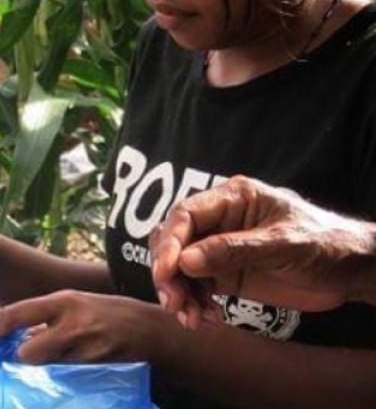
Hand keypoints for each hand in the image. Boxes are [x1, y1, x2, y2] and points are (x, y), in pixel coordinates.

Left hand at [0, 290, 165, 363]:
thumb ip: (45, 316)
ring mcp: (87, 351)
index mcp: (64, 301)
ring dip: (43, 368)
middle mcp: (74, 325)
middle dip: (23, 356)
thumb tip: (17, 335)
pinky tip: (68, 369)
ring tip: (52, 360)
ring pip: (47, 369)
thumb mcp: (74, 302)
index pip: (20, 312)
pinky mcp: (98, 371)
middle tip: (24, 354)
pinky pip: (66, 378)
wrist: (150, 329)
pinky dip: (61, 376)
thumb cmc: (105, 312)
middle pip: (28, 352)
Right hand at [150, 175, 375, 325]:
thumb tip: (186, 261)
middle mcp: (220, 221)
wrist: (352, 271)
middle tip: (173, 301)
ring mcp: (220, 248)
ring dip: (180, 293)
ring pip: (181, 267)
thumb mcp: (283, 245)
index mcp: (232, 199)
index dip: (170, 243)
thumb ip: (234, 250)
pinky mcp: (225, 274)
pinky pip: (197, 286)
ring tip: (190, 318)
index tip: (166, 272)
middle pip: (175, 241)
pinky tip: (205, 318)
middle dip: (169, 272)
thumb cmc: (325, 244)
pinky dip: (194, 303)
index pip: (186, 215)